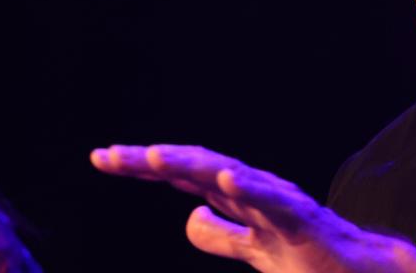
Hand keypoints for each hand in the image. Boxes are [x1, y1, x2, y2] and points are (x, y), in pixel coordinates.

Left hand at [91, 144, 415, 272]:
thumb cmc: (314, 259)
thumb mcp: (255, 251)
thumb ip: (223, 236)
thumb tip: (188, 219)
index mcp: (241, 197)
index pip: (183, 173)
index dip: (142, 164)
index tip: (101, 158)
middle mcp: (256, 191)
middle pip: (196, 166)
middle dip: (151, 160)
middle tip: (107, 156)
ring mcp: (280, 204)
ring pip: (230, 174)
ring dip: (191, 163)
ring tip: (152, 157)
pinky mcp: (305, 224)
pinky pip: (274, 202)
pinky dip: (248, 188)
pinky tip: (222, 179)